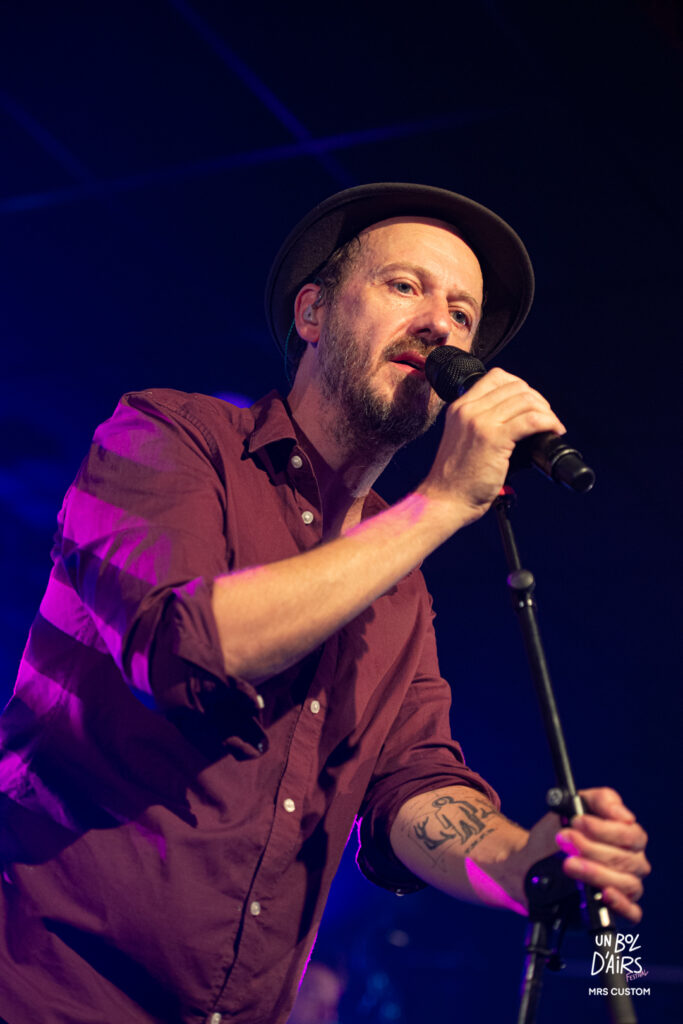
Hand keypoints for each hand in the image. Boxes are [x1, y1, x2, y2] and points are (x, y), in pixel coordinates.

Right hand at [421, 368, 565, 522]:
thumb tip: (518, 421)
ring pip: (526, 400)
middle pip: (516, 386)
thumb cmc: (455, 480)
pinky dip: (549, 423)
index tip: (530, 405)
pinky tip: (553, 432)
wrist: (444, 500)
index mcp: (460, 407)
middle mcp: (468, 409)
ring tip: (552, 427)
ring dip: (547, 412)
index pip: (496, 377)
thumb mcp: (463, 440)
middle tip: (546, 419)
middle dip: (538, 400)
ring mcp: (480, 422)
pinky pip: (531, 420)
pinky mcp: (494, 438)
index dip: (521, 387)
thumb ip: (483, 425)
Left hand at [555, 787, 649, 922]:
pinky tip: (606, 894)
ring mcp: (626, 887)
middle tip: (565, 841)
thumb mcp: (574, 806)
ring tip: (569, 864)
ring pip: (627, 884)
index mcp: (628, 837)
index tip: (577, 822)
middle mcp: (632, 862)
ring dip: (596, 873)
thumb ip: (601, 801)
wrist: (534, 860)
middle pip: (625, 859)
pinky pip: (632, 913)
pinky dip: (622, 904)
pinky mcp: (616, 911)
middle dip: (591, 848)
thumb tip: (623, 815)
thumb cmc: (559, 832)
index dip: (603, 829)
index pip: (630, 834)